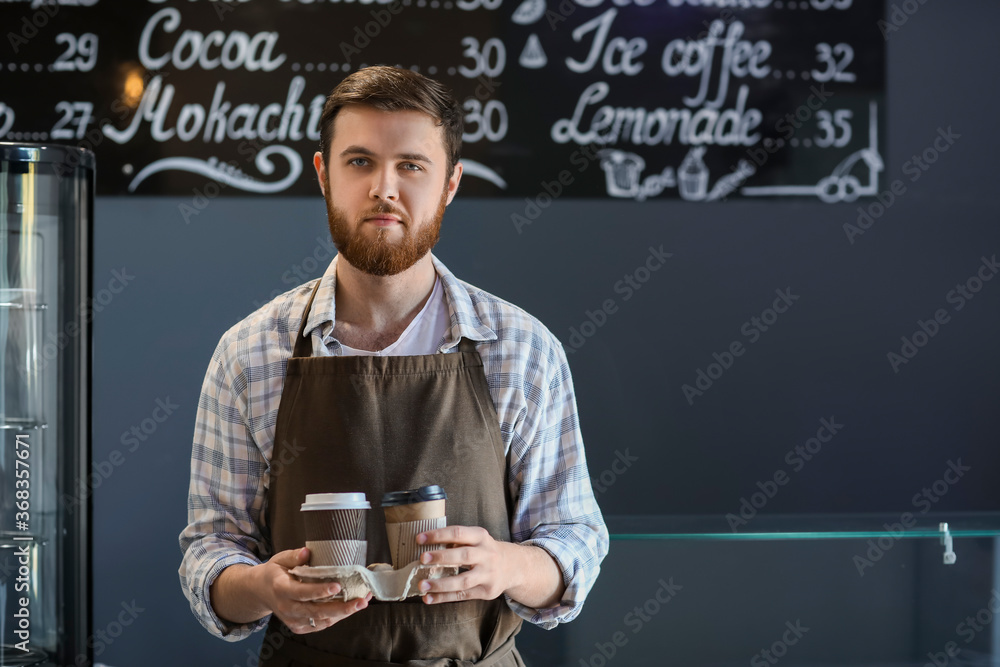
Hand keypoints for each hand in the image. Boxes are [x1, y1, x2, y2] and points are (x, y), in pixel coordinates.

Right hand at [255, 547, 371, 633]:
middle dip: (340, 608)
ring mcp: (292, 620)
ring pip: (321, 621)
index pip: (302, 593)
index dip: (319, 591)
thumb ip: (293, 556)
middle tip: (360, 601)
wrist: (261, 592)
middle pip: (315, 612)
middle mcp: (286, 608)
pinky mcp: (298, 627)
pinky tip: (351, 608)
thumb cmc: (275, 572)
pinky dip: (336, 618)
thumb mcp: (280, 559)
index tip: (337, 586)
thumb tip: (307, 552)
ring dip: (343, 613)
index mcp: (281, 589)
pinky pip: (320, 625)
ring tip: (362, 602)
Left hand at [415, 526, 511, 603]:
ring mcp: (488, 575)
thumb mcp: (476, 539)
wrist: (512, 566)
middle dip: (442, 557)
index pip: (459, 533)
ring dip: (441, 584)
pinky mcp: (487, 591)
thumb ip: (457, 541)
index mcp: (481, 537)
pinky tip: (429, 598)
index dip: (439, 535)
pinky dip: (444, 597)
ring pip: (463, 581)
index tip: (419, 539)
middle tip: (421, 559)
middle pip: (464, 556)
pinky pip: (463, 595)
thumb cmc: (484, 550)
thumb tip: (426, 545)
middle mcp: (487, 555)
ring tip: (422, 585)